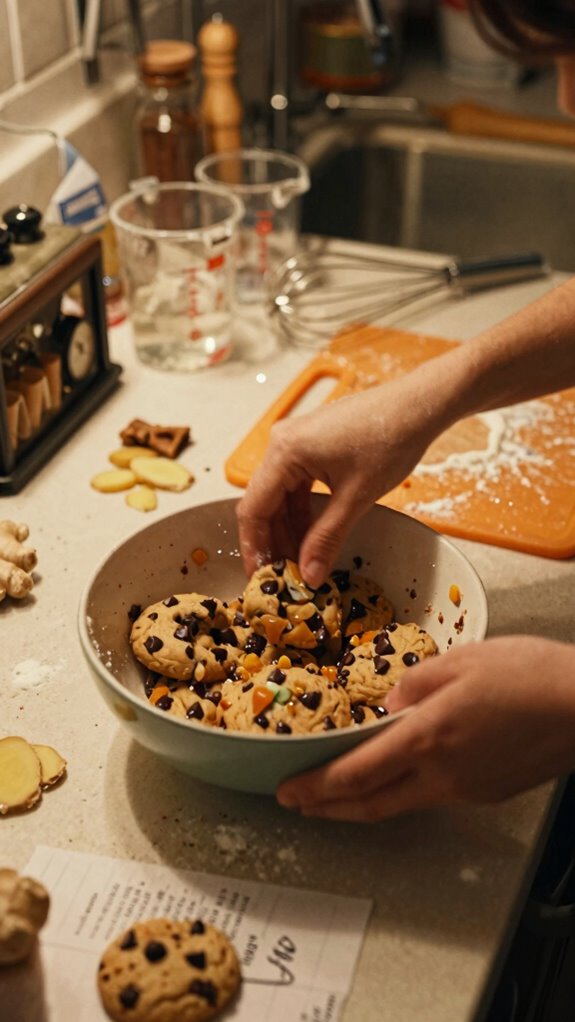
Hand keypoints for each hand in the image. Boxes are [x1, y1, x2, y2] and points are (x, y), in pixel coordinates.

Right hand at [237, 376, 434, 587]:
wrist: (417, 405)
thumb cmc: (390, 439)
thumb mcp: (356, 497)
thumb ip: (327, 539)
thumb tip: (309, 576)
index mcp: (285, 451)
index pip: (254, 509)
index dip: (254, 547)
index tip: (260, 577)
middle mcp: (282, 442)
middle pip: (264, 502)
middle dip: (273, 541)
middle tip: (282, 577)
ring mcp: (295, 441)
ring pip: (280, 495)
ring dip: (289, 529)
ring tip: (299, 562)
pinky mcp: (311, 444)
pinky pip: (296, 483)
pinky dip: (301, 511)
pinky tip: (311, 536)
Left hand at [276, 637, 574, 820]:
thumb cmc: (528, 674)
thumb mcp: (462, 660)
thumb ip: (415, 683)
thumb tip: (388, 704)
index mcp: (426, 738)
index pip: (355, 774)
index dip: (316, 788)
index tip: (288, 791)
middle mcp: (442, 775)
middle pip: (370, 805)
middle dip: (327, 808)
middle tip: (298, 805)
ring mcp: (467, 790)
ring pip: (402, 802)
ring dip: (363, 801)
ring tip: (339, 792)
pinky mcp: (489, 793)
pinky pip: (436, 793)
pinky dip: (406, 788)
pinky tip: (403, 771)